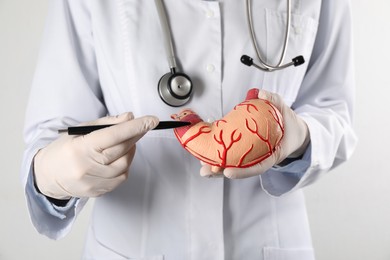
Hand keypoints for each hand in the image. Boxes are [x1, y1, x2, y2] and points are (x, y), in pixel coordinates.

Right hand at [33, 113, 158, 198]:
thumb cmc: (65, 149)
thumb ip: (106, 124)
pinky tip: (119, 157)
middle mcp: (86, 167)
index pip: (113, 135)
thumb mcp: (80, 130)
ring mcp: (92, 182)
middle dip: (136, 135)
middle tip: (142, 126)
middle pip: (122, 149)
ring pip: (124, 164)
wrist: (48, 175)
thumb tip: (129, 118)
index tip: (151, 120)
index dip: (135, 127)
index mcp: (80, 147)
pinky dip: (125, 165)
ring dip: (131, 151)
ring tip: (126, 143)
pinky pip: (121, 177)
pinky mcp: (97, 191)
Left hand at [201, 90, 309, 178]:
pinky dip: (217, 158)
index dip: (243, 171)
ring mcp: (250, 156)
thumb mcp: (285, 111)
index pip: (258, 166)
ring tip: (203, 169)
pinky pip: (229, 157)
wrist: (292, 132)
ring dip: (216, 168)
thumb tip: (260, 94)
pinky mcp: (243, 151)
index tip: (228, 172)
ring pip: (232, 166)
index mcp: (273, 154)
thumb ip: (274, 101)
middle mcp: (260, 158)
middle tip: (208, 170)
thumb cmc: (288, 125)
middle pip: (240, 169)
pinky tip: (204, 158)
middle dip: (222, 171)